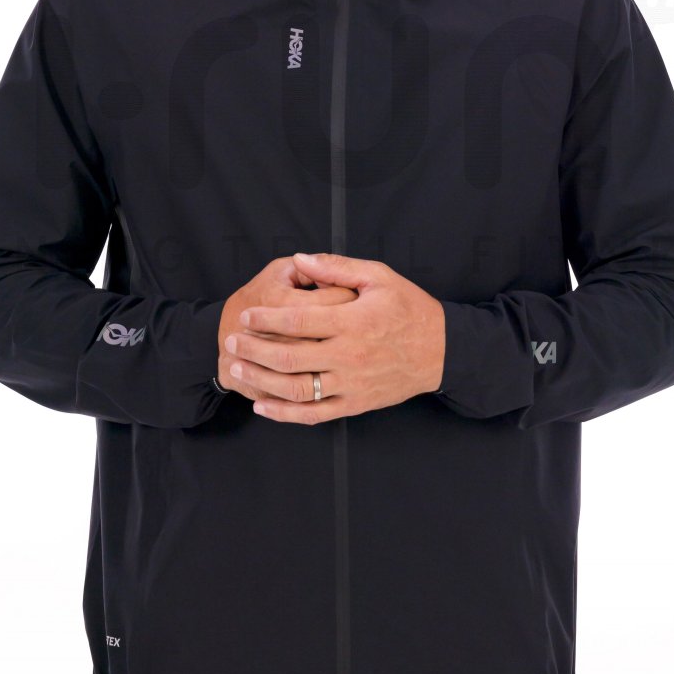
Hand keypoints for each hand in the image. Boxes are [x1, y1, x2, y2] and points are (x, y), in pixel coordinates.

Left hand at [225, 251, 444, 424]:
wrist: (442, 351)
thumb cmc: (410, 309)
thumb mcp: (379, 277)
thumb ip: (337, 267)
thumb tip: (300, 259)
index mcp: (352, 321)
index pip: (298, 321)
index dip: (266, 319)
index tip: (246, 315)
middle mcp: (349, 356)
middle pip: (290, 357)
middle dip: (254, 349)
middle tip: (231, 341)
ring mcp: (351, 384)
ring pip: (297, 389)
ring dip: (262, 380)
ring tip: (238, 367)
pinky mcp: (355, 404)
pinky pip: (314, 414)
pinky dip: (285, 413)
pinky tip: (263, 405)